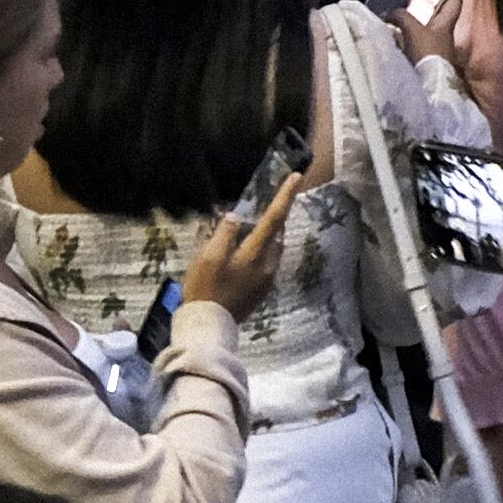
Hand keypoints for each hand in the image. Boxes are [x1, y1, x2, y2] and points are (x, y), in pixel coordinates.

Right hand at [176, 161, 319, 319]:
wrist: (210, 326)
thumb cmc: (205, 289)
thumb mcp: (207, 258)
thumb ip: (223, 234)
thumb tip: (235, 216)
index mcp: (256, 254)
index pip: (274, 218)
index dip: (285, 196)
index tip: (297, 176)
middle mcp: (268, 265)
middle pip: (278, 232)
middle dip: (278, 214)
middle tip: (274, 198)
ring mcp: (266, 279)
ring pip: (274, 247)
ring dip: (269, 232)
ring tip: (256, 222)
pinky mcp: (261, 290)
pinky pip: (267, 261)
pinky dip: (261, 248)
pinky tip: (246, 249)